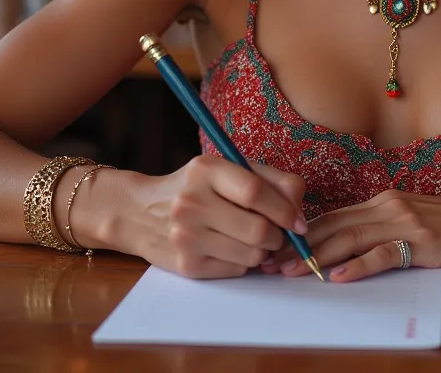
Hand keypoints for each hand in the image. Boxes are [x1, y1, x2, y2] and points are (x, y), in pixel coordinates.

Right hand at [116, 156, 308, 278]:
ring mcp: (186, 237)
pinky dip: (243, 263)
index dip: (285, 209)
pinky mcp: (186, 266)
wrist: (141, 212)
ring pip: (251, 256)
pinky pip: (236, 271)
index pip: (254, 192)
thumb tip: (300, 208)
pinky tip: (231, 248)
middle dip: (279, 236)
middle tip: (279, 233)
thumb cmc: (196, 187)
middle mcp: (192, 203)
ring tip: (253, 239)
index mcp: (206, 170)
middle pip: (258, 230)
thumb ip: (270, 180)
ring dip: (263, 251)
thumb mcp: (227, 169)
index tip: (299, 221)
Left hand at [269, 189, 440, 282]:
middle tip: (270, 264)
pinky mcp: (423, 241)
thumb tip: (347, 243)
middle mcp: (389, 205)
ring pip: (351, 237)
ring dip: (317, 257)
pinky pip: (384, 254)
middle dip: (298, 246)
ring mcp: (406, 221)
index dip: (301, 233)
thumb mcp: (413, 217)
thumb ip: (382, 225)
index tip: (275, 249)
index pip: (333, 216)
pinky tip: (340, 277)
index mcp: (383, 200)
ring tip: (292, 272)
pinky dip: (359, 265)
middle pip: (334, 225)